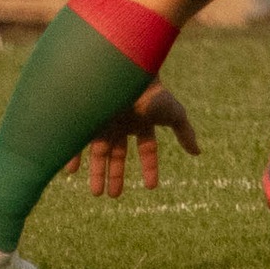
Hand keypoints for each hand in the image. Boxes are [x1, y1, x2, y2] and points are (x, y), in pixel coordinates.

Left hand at [65, 83, 200, 195]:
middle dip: (116, 175)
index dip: (150, 167)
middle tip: (114, 196)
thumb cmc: (151, 93)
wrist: (125, 72)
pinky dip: (73, 156)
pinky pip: (76, 141)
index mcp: (142, 122)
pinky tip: (71, 171)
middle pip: (118, 154)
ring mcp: (103, 121)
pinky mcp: (86, 119)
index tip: (152, 187)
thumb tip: (197, 152)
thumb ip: (185, 132)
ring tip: (97, 194)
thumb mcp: (173, 114)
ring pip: (98, 152)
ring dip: (97, 173)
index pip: (147, 149)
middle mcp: (121, 123)